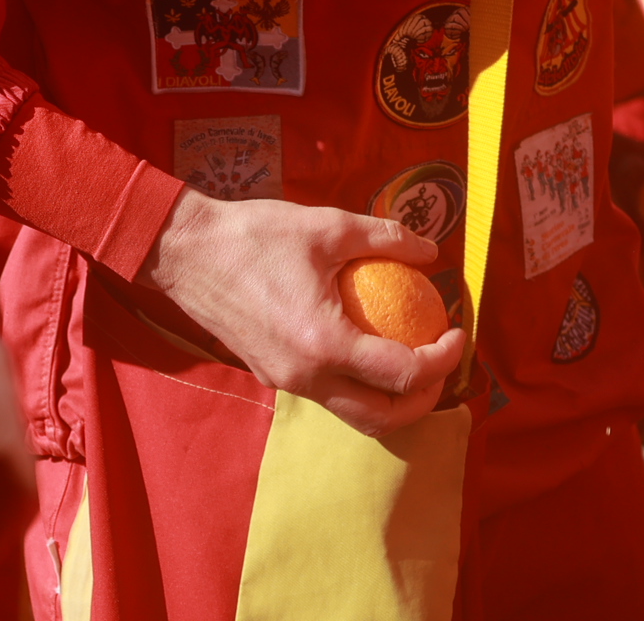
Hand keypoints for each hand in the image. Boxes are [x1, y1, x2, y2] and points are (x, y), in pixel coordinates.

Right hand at [137, 190, 466, 435]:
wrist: (185, 252)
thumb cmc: (254, 234)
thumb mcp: (328, 225)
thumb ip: (386, 237)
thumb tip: (432, 252)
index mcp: (323, 343)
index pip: (401, 374)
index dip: (442, 360)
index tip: (458, 332)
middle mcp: (305, 376)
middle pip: (381, 419)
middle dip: (424, 401)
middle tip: (442, 364)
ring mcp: (284, 382)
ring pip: (353, 415)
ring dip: (391, 401)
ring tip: (413, 364)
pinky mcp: (270, 375)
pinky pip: (327, 395)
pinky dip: (358, 385)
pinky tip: (368, 347)